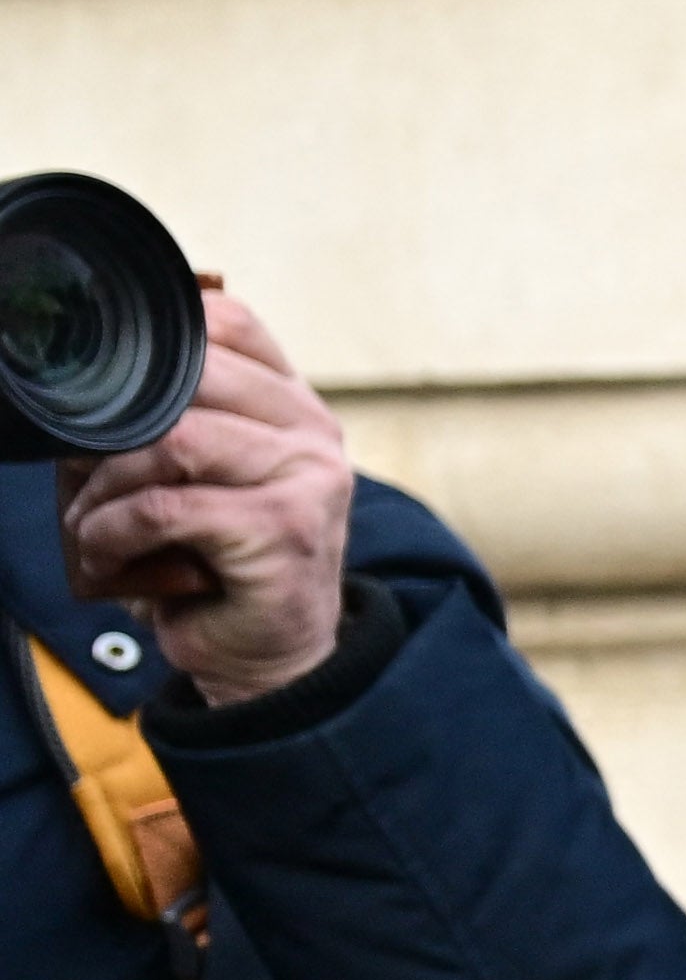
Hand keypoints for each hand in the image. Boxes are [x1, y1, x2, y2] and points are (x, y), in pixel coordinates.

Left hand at [57, 287, 355, 705]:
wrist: (273, 657)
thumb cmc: (221, 564)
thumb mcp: (205, 479)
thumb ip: (176, 423)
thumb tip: (79, 392)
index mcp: (295, 406)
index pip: (231, 322)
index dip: (161, 335)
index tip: (106, 381)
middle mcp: (313, 432)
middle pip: (190, 376)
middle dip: (111, 425)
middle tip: (80, 470)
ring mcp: (307, 478)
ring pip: (170, 441)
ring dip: (103, 486)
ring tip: (90, 524)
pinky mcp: (283, 529)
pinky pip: (161, 508)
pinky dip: (111, 534)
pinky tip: (107, 558)